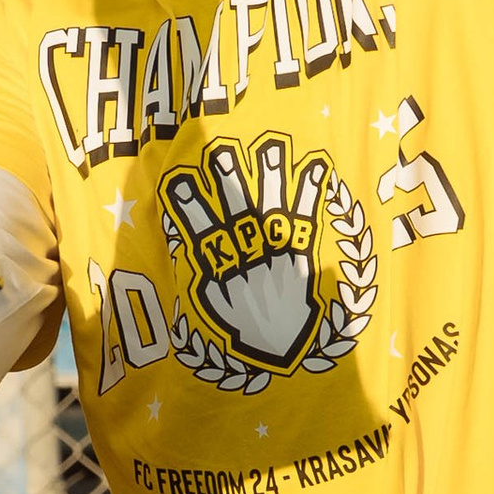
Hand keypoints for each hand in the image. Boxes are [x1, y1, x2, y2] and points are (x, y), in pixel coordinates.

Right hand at [164, 140, 332, 371]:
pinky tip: (316, 165)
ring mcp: (277, 249)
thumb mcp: (212, 308)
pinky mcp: (300, 250)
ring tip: (271, 144)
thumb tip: (185, 252)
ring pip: (271, 204)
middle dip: (228, 178)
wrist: (284, 349)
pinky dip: (311, 190)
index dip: (188, 204)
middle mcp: (249, 252)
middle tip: (220, 149)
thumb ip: (202, 278)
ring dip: (271, 174)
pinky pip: (306, 215)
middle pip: (236, 208)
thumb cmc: (244, 329)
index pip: (201, 228)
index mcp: (222, 266)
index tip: (176, 180)